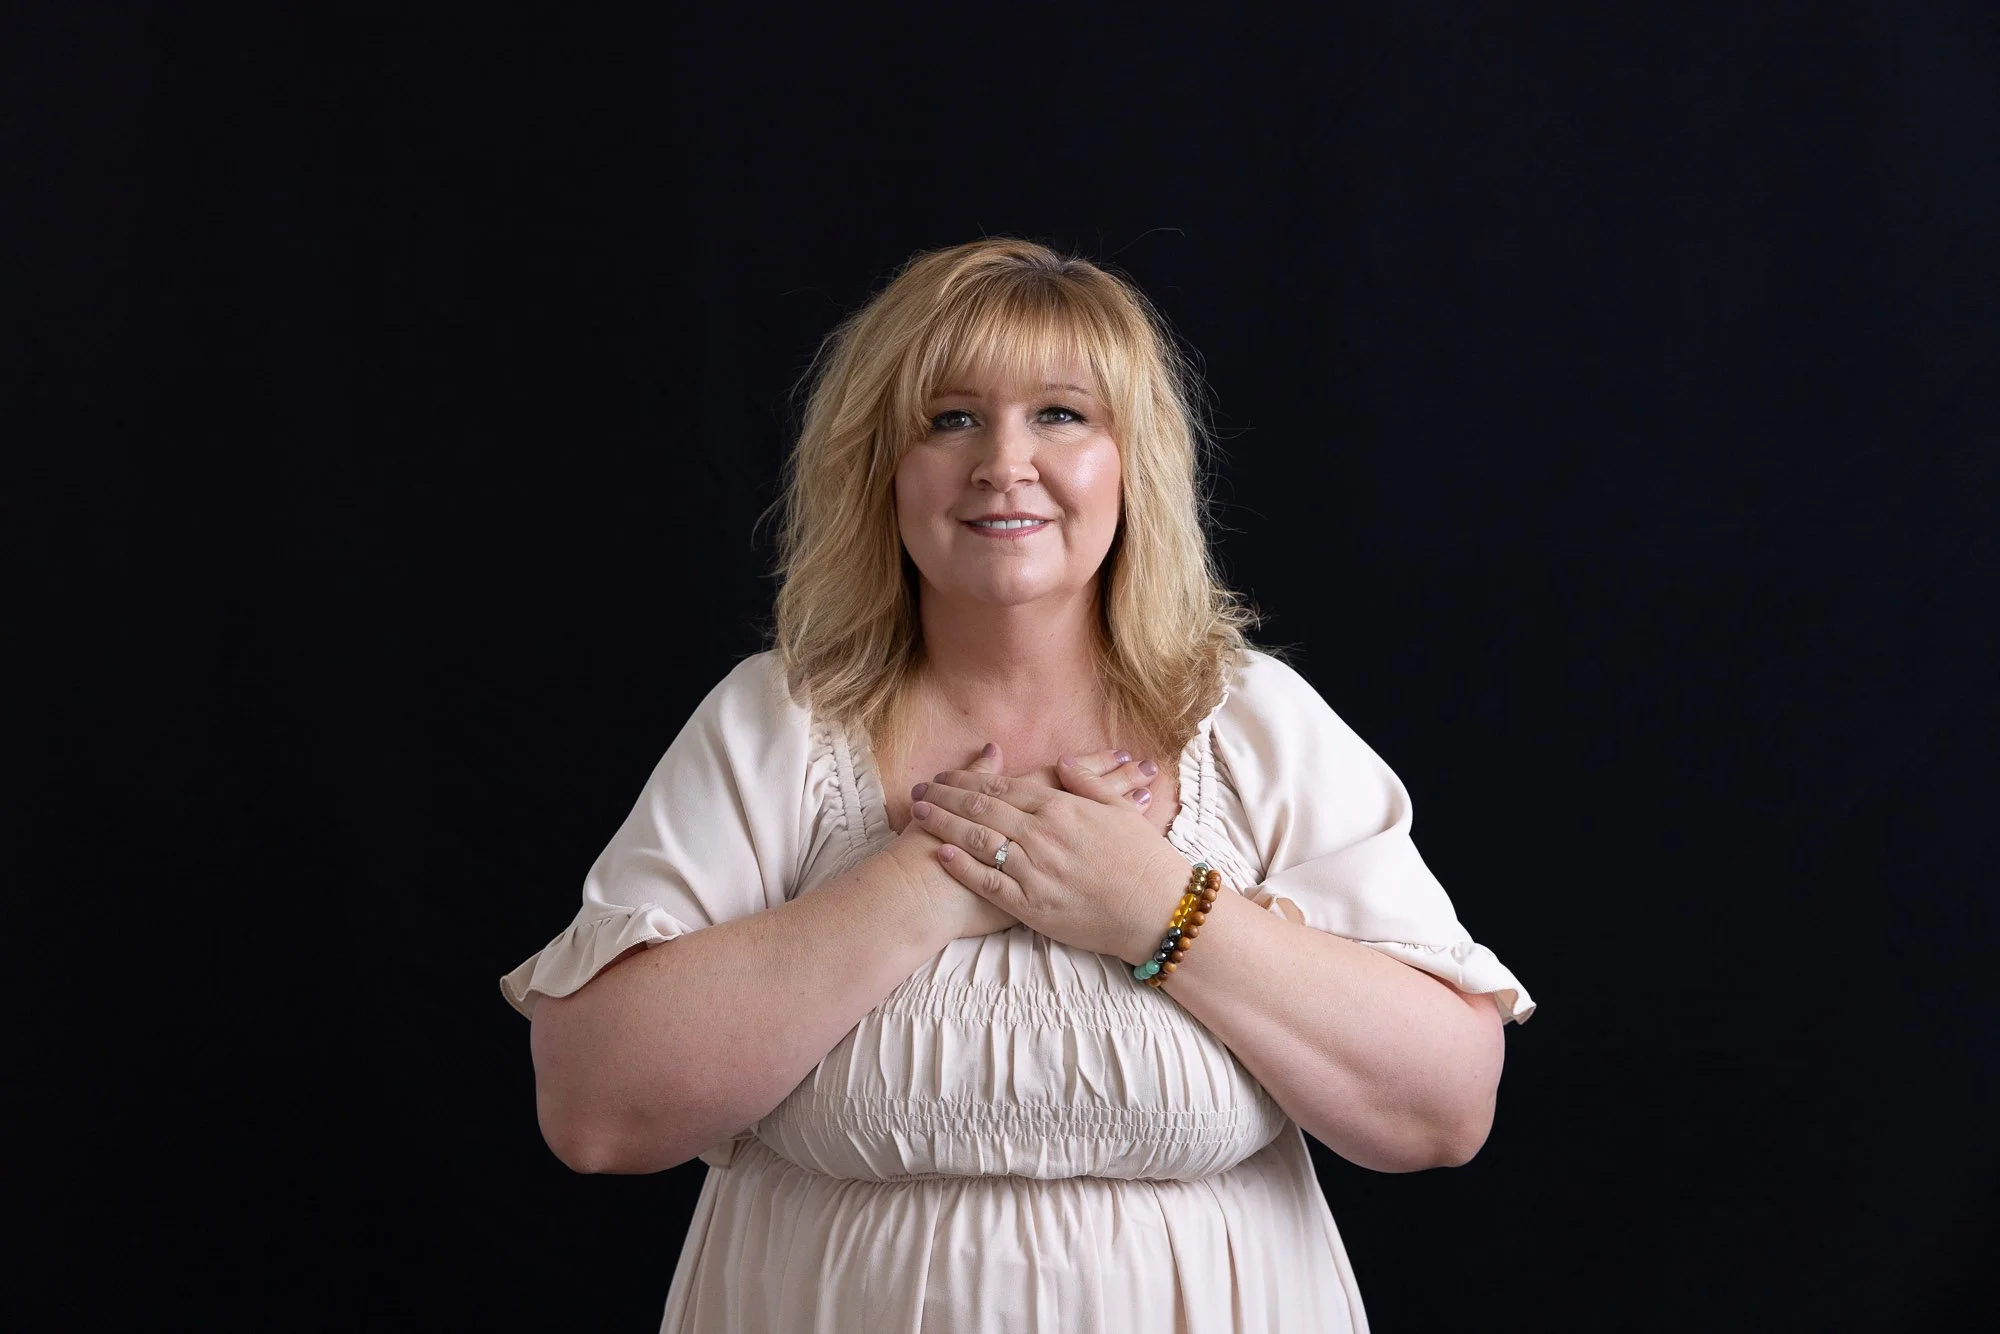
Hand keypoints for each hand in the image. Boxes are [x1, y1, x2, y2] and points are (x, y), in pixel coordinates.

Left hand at [909, 743, 1191, 962]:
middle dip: (946, 796)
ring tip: (919, 814)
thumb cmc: (1143, 860)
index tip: (945, 774)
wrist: (1156, 910)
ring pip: (978, 840)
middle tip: (919, 789)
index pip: (1003, 786)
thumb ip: (1087, 783)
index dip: (969, 778)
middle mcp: (1042, 834)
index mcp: (1061, 808)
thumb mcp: (1119, 810)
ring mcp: (1034, 869)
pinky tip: (941, 854)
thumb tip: (1062, 761)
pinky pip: (989, 883)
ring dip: (944, 824)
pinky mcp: (1031, 904)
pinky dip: (963, 867)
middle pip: (982, 808)